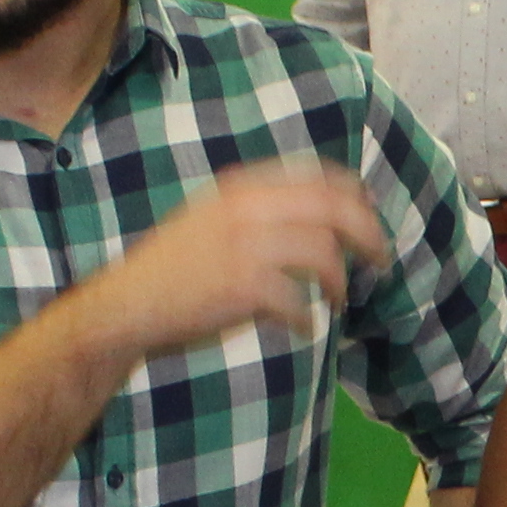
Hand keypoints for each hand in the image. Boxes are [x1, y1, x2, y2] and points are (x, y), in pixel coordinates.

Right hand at [93, 164, 387, 361]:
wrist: (126, 305)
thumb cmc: (171, 269)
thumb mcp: (209, 219)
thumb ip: (254, 211)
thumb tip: (312, 215)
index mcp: (242, 188)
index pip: (318, 177)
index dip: (353, 195)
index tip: (369, 212)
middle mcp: (248, 209)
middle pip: (334, 210)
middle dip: (367, 234)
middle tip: (380, 259)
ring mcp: (248, 247)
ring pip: (324, 254)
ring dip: (339, 282)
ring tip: (337, 302)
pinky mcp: (246, 288)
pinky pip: (298, 302)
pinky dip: (305, 320)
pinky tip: (302, 329)